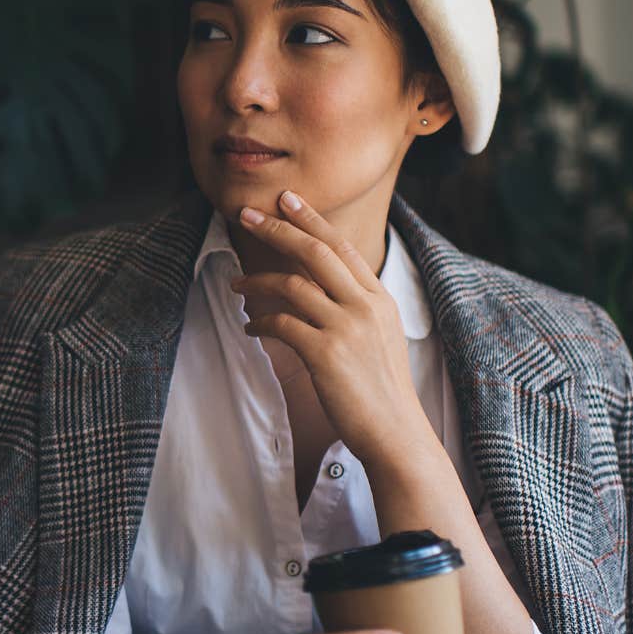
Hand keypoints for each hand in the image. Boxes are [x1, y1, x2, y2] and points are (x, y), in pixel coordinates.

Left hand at [230, 191, 432, 468]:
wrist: (396, 434)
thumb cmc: (381, 390)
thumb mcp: (381, 337)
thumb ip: (356, 307)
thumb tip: (319, 288)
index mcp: (380, 298)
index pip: (341, 246)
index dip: (312, 219)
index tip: (286, 200)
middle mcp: (365, 306)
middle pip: (315, 251)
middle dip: (277, 228)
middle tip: (246, 214)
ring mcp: (347, 328)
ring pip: (292, 285)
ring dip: (257, 282)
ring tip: (236, 285)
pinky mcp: (326, 354)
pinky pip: (281, 324)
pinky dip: (260, 323)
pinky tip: (250, 328)